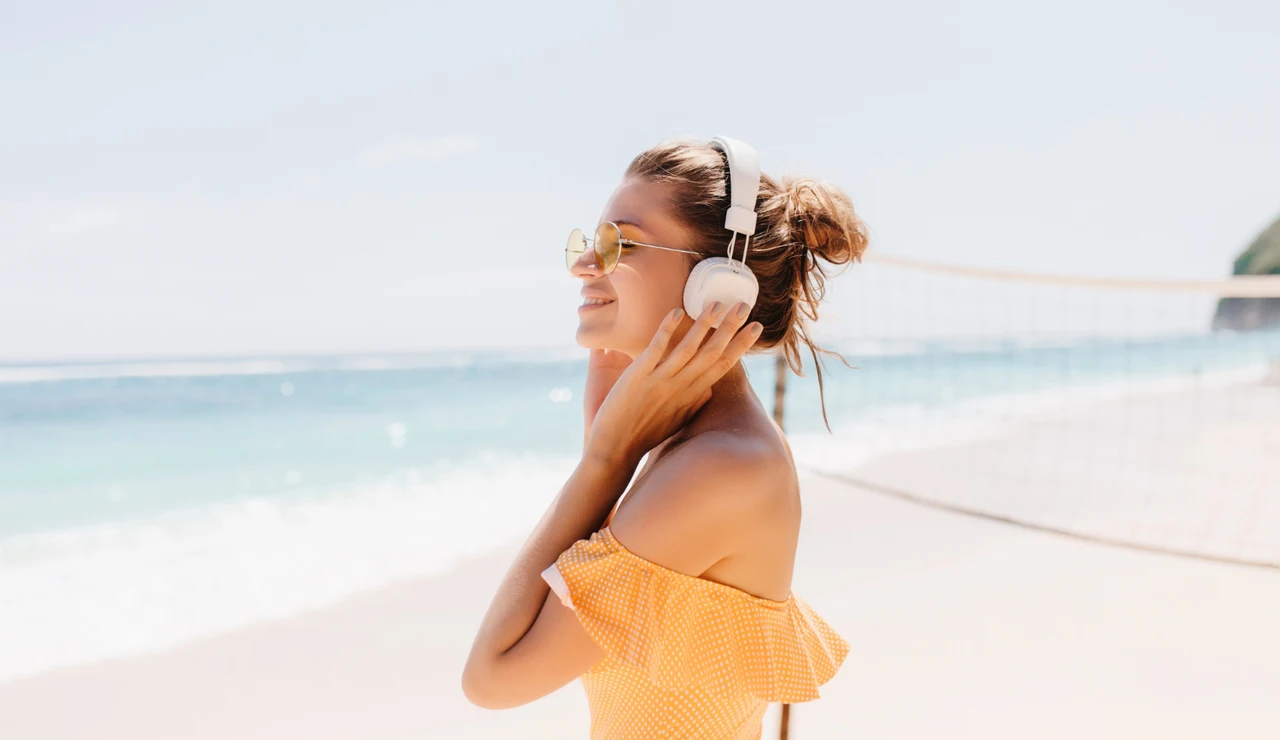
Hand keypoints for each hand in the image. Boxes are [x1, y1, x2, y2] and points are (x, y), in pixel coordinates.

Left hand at [585, 301, 762, 465]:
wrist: (616, 449)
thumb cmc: (646, 433)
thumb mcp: (678, 419)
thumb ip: (694, 402)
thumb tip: (709, 390)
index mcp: (692, 394)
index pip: (723, 365)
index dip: (741, 345)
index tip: (757, 326)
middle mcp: (681, 386)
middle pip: (712, 353)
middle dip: (730, 328)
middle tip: (744, 304)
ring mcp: (661, 381)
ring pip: (688, 349)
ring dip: (704, 325)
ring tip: (717, 303)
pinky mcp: (639, 377)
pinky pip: (655, 350)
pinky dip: (666, 331)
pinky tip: (676, 312)